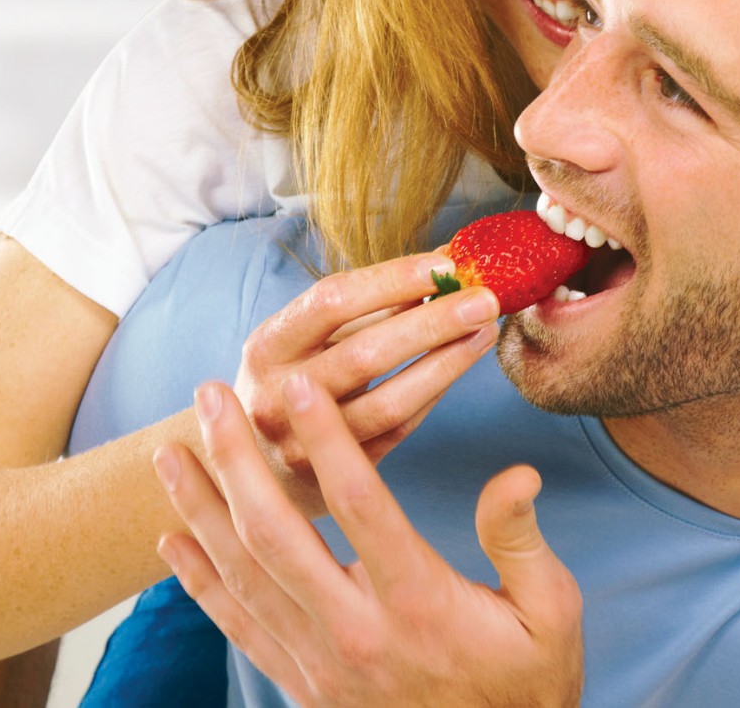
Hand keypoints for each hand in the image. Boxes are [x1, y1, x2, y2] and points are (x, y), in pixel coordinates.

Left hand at [155, 376, 583, 707]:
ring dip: (200, 510)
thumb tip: (517, 475)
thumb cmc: (527, 682)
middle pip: (277, 534)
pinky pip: (238, 628)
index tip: (298, 385)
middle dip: (236, 459)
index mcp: (419, 601)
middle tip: (208, 397)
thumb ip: (520, 540)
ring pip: (244, 576)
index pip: (361, 503)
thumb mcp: (550, 612)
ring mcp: (320, 663)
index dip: (327, 439)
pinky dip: (199, 583)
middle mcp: (358, 631)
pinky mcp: (302, 685)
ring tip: (168, 454)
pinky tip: (173, 540)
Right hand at [232, 252, 500, 514]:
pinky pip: (398, 433)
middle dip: (432, 323)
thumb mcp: (310, 337)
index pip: (330, 302)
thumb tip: (445, 260)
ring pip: (388, 403)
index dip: (391, 280)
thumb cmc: (293, 378)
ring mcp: (305, 445)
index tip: (446, 265)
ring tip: (484, 331)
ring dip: (444, 364)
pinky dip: (433, 396)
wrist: (255, 464)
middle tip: (485, 299)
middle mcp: (277, 396)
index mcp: (267, 346)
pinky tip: (459, 366)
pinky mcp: (337, 479)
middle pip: (364, 355)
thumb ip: (371, 302)